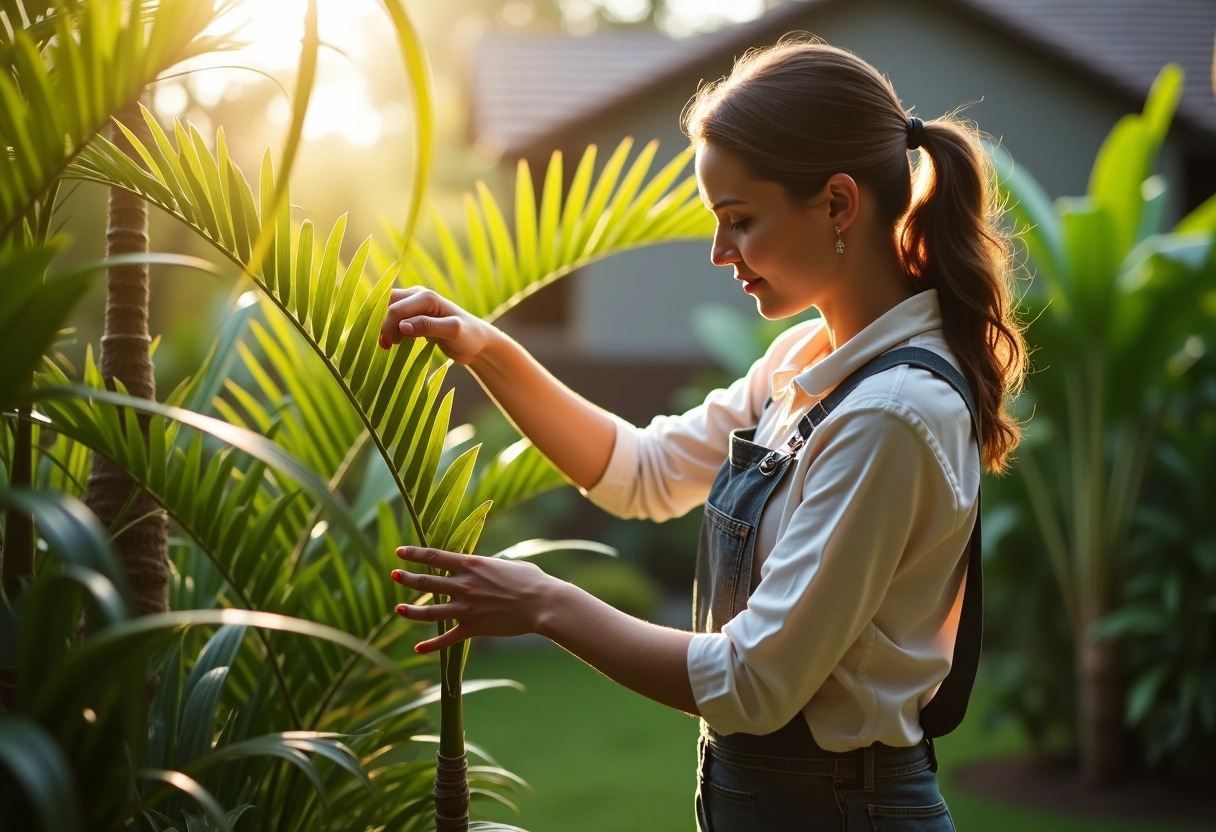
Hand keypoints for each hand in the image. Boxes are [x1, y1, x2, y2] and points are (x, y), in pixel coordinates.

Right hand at [378, 287, 492, 364]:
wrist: (478, 342)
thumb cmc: (469, 336)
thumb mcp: (453, 332)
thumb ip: (428, 327)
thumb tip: (402, 326)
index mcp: (426, 297)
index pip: (396, 309)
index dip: (387, 326)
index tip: (387, 346)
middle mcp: (418, 295)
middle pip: (387, 304)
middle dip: (381, 323)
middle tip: (384, 347)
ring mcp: (415, 303)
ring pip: (388, 309)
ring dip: (384, 326)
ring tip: (388, 346)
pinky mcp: (413, 314)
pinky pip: (394, 316)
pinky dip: (389, 328)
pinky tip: (394, 343)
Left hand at [391, 546, 553, 652]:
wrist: (542, 604)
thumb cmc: (531, 580)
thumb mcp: (506, 564)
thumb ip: (488, 566)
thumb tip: (482, 567)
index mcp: (471, 565)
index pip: (434, 556)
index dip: (414, 554)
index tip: (400, 552)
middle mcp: (464, 585)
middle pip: (426, 581)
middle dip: (406, 578)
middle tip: (393, 575)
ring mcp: (466, 608)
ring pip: (430, 611)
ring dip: (411, 610)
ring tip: (398, 608)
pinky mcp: (473, 628)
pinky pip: (447, 639)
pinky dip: (431, 645)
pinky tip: (419, 648)